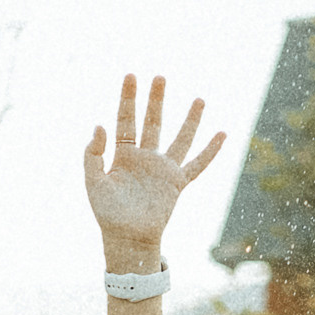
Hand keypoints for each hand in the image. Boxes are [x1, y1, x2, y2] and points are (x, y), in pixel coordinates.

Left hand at [83, 73, 224, 269]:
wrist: (127, 238)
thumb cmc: (107, 213)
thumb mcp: (93, 182)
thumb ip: (92, 154)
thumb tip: (99, 125)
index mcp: (122, 154)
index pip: (125, 120)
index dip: (127, 98)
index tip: (131, 75)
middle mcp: (145, 158)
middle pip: (152, 122)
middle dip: (155, 99)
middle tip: (160, 76)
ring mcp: (162, 169)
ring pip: (180, 138)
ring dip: (190, 120)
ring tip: (199, 99)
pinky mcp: (177, 183)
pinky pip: (198, 164)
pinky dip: (211, 151)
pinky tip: (222, 134)